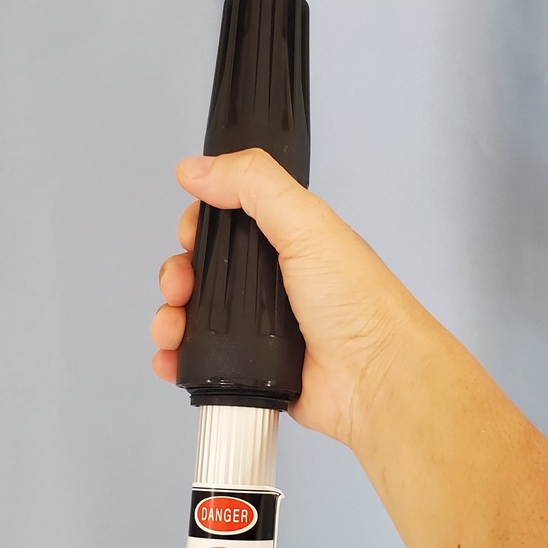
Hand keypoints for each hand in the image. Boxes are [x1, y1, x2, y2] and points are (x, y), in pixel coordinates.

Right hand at [151, 148, 432, 448]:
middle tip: (181, 286)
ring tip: (173, 327)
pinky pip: (202, 359)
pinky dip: (178, 358)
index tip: (190, 234)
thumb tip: (199, 167)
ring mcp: (262, 327)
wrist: (376, 380)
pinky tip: (173, 357)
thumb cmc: (361, 305)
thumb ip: (253, 184)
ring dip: (171, 318)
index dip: (200, 224)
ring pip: (196, 315)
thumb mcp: (307, 224)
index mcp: (290, 239)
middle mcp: (275, 281)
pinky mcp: (253, 367)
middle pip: (204, 269)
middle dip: (179, 274)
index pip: (227, 220)